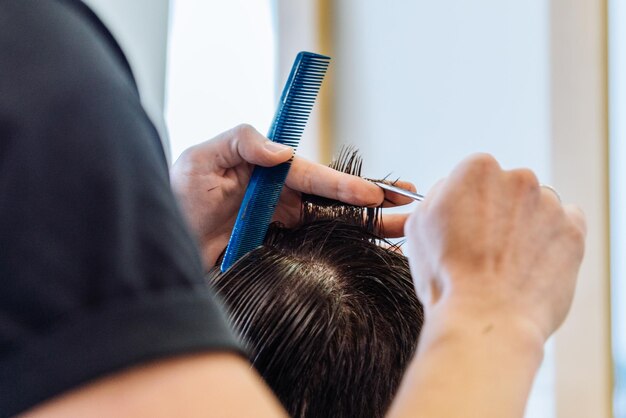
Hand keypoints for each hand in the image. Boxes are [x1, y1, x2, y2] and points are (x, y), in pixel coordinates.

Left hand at [170, 124, 415, 266]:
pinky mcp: (280, 248)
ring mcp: (284, 224)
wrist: (162, 242)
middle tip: (410, 202)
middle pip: (335, 199)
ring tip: (404, 228)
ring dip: (369, 225)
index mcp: (270, 172)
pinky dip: (348, 246)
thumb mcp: (202, 157)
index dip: (345, 186)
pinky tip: (372, 251)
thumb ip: (241, 140)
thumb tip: (283, 151)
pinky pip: (319, 246)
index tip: (374, 194)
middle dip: (373, 200)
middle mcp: (283, 196)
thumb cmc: (177, 192)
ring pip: (334, 223)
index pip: (314, 178)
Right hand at [404, 153, 585, 341]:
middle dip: (499, 211)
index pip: (474, 174)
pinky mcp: (574, 231)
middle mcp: (518, 177)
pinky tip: (532, 263)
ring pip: (537, 207)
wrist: (486, 318)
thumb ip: (437, 196)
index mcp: (477, 169)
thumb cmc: (447, 276)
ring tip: (508, 263)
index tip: (465, 227)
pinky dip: (552, 239)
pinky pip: (565, 225)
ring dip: (526, 225)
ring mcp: (550, 204)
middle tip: (485, 248)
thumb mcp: (419, 227)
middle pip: (507, 188)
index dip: (467, 203)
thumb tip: (452, 191)